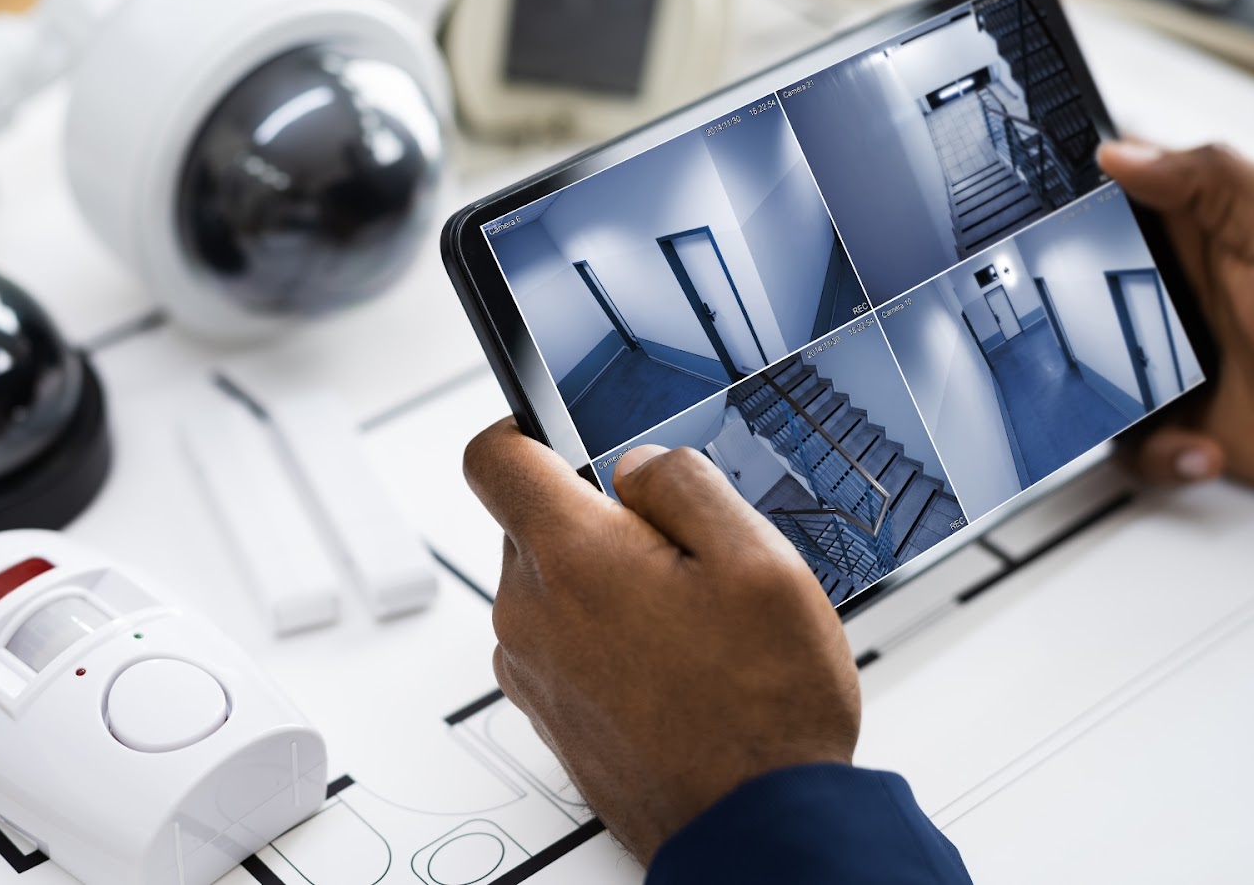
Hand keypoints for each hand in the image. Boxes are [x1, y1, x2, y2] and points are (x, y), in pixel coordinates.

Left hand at [464, 420, 860, 863]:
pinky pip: (560, 641)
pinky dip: (604, 635)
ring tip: (688, 620)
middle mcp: (531, 614)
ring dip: (605, 583)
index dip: (525, 427)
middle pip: (532, 524)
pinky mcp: (548, 712)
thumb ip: (686, 485)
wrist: (754, 826)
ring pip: (551, 585)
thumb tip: (638, 465)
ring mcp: (533, 670)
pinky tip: (673, 662)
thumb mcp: (758, 561)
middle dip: (598, 518)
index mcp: (572, 558)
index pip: (492, 456)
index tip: (561, 433)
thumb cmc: (762, 711)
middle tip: (680, 553)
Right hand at [1098, 141, 1253, 497]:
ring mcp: (1168, 360)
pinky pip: (1130, 445)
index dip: (1069, 213)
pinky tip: (1201, 446)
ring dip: (1113, 406)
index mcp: (1196, 236)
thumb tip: (1122, 153)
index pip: (1109, 206)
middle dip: (1068, 328)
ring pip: (1090, 378)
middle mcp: (1172, 297)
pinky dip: (1158, 455)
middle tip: (1093, 342)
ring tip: (1159, 409)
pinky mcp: (1176, 421)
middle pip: (1076, 299)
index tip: (1048, 233)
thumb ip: (1212, 179)